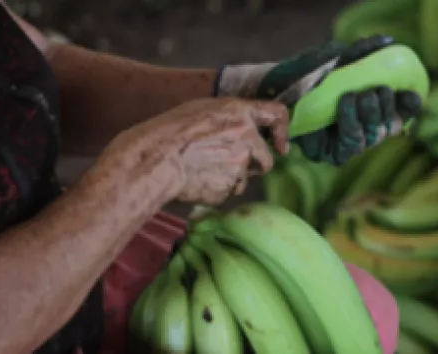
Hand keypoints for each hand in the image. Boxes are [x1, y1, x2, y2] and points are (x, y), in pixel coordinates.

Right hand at [97, 97, 288, 205]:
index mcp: (240, 113)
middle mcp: (247, 138)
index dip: (283, 131)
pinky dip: (218, 188)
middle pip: (265, 157)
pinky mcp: (230, 187)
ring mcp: (240, 165)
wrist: (155, 159)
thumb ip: (231, 118)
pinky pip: (229, 190)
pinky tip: (198, 180)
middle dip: (252, 163)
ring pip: (246, 177)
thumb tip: (245, 128)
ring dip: (233, 176)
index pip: (278, 115)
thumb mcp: (202, 109)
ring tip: (203, 169)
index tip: (281, 145)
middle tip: (224, 161)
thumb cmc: (170, 131)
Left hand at [215, 35, 422, 164]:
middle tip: (378, 90)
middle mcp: (359, 129)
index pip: (397, 113)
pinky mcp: (328, 155)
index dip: (408, 108)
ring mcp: (345, 144)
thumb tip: (387, 41)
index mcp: (367, 110)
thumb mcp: (334, 59)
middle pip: (387, 128)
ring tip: (359, 95)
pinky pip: (349, 148)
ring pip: (371, 139)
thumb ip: (360, 52)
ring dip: (370, 116)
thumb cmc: (302, 73)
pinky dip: (351, 124)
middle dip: (385, 110)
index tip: (411, 95)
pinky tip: (346, 103)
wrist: (271, 88)